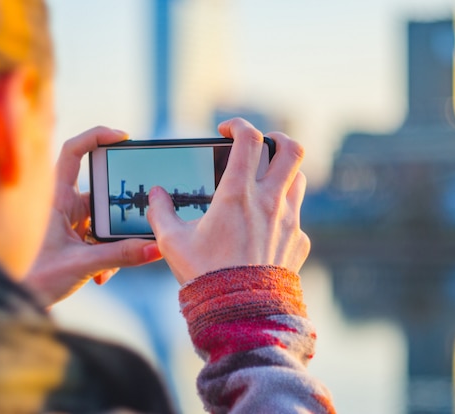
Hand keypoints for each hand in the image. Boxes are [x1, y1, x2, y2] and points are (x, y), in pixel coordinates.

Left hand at [23, 127, 161, 306]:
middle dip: (119, 212)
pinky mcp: (75, 239)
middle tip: (135, 225)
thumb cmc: (33, 279)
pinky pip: (101, 237)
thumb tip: (154, 248)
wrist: (16, 302)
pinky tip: (104, 275)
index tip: (124, 137)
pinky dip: (108, 253)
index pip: (73, 151)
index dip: (97, 136)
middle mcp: (63, 205)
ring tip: (111, 267)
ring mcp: (70, 222)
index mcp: (56, 198)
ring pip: (105, 219)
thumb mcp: (81, 264)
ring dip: (114, 241)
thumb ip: (120, 255)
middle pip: (101, 192)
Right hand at [147, 118, 309, 284]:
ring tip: (262, 185)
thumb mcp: (172, 242)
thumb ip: (161, 212)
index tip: (226, 129)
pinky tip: (265, 229)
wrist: (240, 315)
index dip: (238, 125)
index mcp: (237, 194)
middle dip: (277, 138)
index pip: (248, 139)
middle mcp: (269, 202)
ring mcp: (289, 221)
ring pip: (297, 180)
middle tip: (260, 145)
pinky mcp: (298, 242)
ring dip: (281, 174)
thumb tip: (155, 194)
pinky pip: (296, 217)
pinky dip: (282, 213)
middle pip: (291, 149)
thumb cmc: (205, 276)